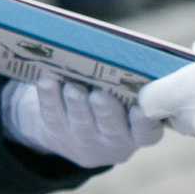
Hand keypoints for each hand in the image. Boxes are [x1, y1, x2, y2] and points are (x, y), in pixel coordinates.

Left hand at [1, 75, 164, 169]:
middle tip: (99, 95)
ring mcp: (83, 141)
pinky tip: (47, 82)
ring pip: (80, 123)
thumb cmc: (110, 101)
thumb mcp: (126, 100)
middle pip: (112, 128)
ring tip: (72, 88)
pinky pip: (52, 116)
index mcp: (137, 132)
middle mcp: (113, 141)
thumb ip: (131, 84)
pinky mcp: (56, 134)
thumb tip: (126, 52)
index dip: (145, 124)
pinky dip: (49, 98)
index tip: (140, 109)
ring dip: (76, 104)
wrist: (71, 127)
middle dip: (105, 111)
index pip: (147, 133)